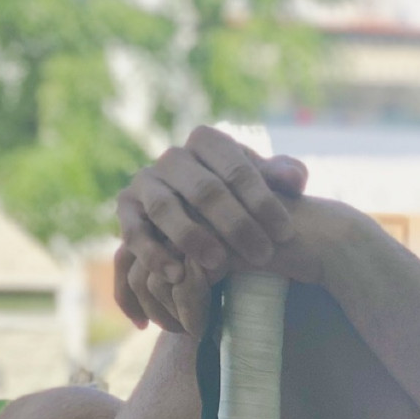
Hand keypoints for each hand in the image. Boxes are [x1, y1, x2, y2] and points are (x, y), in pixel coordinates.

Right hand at [115, 127, 308, 330]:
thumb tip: (294, 180)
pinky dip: (153, 255)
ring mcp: (145, 181)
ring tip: (218, 265)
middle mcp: (173, 157)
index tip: (285, 233)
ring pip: (165, 208)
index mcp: (207, 142)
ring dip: (192, 238)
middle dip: (235, 224)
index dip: (262, 201)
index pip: (237, 168)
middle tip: (262, 255)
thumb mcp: (263, 183)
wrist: (195, 213)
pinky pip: (133, 231)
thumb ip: (283, 176)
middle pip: (204, 189)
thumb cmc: (240, 197)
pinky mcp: (125, 209)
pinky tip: (176, 276)